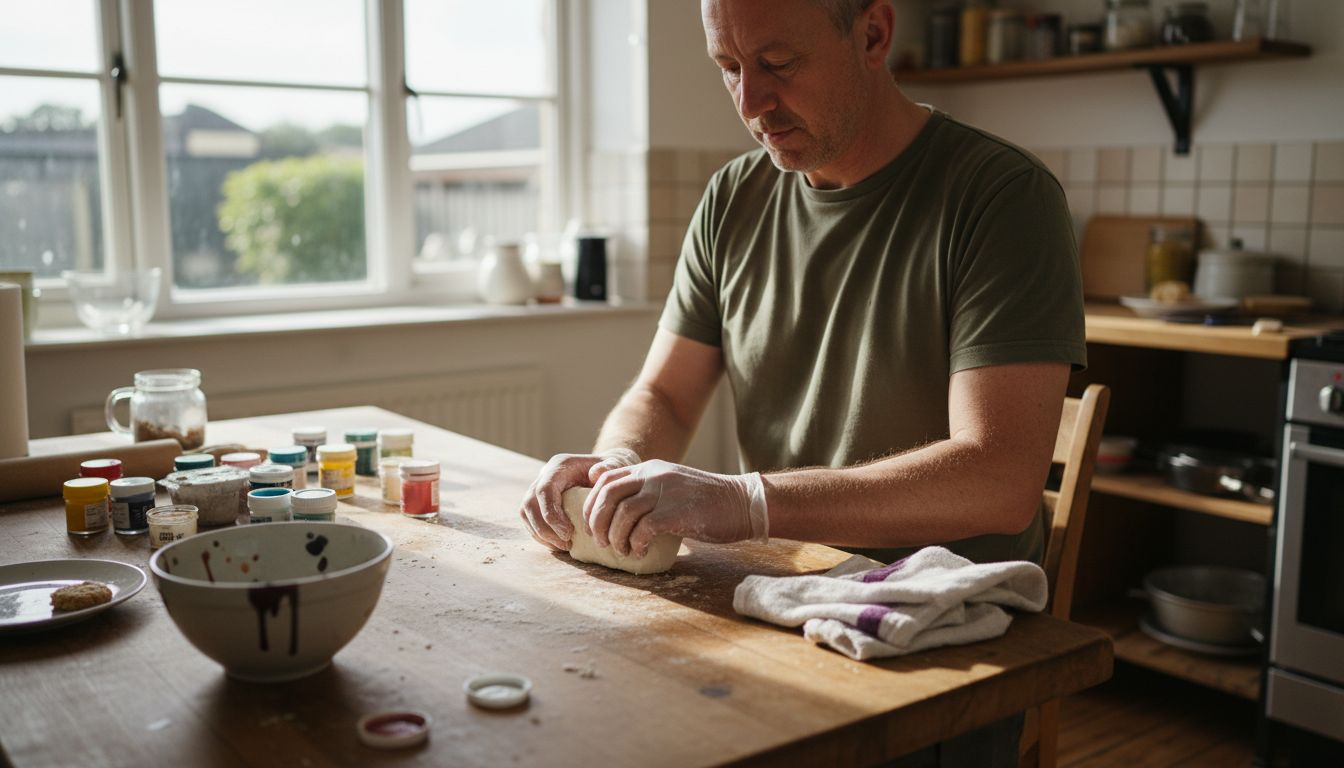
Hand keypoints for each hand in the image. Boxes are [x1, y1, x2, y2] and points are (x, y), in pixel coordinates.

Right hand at [518, 448, 639, 549]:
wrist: (606, 470)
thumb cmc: (611, 468)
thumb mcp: (615, 463)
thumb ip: (609, 467)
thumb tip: (596, 473)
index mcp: (560, 466)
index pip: (544, 490)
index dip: (551, 514)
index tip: (568, 533)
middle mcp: (545, 475)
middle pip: (529, 504)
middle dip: (544, 528)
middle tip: (566, 544)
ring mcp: (539, 489)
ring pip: (525, 513)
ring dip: (540, 534)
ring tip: (563, 546)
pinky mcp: (540, 502)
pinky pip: (530, 520)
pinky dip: (541, 535)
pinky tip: (558, 545)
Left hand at [584, 460, 766, 557]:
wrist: (742, 504)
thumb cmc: (706, 501)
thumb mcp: (672, 485)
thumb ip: (645, 490)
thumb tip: (616, 504)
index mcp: (649, 469)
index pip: (605, 480)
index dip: (591, 504)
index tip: (593, 525)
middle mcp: (653, 476)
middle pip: (607, 495)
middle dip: (597, 522)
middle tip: (600, 542)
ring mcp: (665, 493)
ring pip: (622, 514)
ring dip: (616, 538)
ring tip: (622, 551)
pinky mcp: (676, 512)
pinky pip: (643, 530)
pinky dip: (636, 545)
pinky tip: (640, 553)